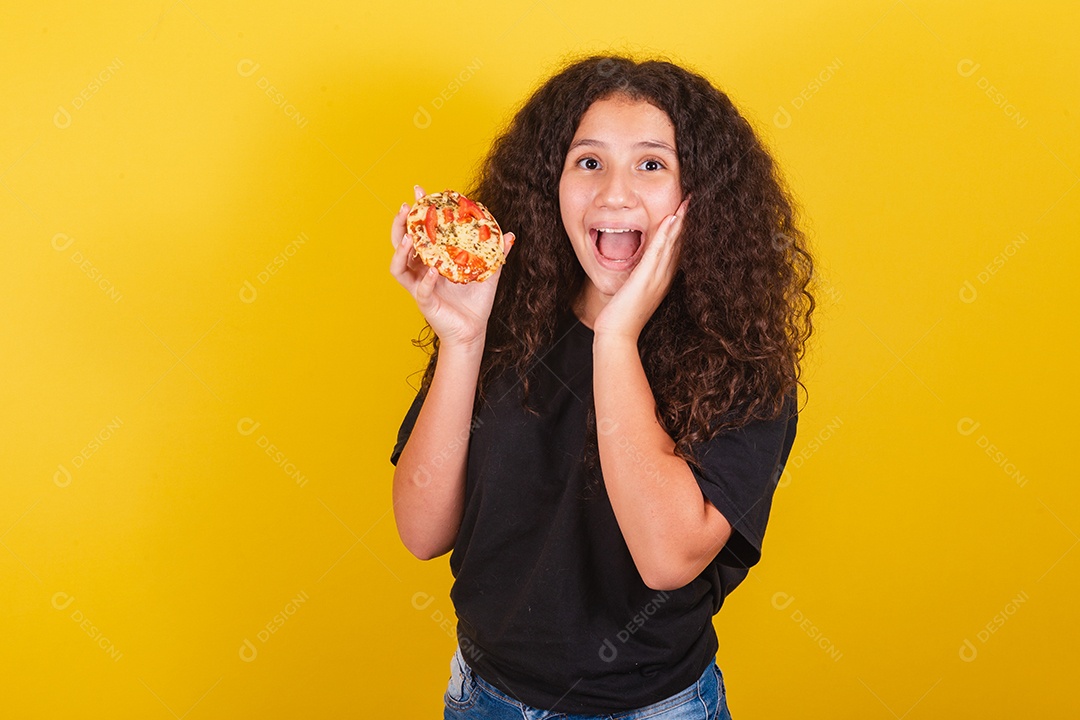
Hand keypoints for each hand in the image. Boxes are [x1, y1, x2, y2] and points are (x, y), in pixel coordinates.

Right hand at [389, 185, 514, 349]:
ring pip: (398, 267)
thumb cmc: (476, 302)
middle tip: (406, 207)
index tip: (420, 191)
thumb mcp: (488, 272)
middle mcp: (421, 270)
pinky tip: (433, 272)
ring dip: (401, 251)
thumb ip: (496, 253)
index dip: (417, 212)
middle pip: (400, 243)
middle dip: (400, 224)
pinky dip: (425, 280)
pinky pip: (420, 290)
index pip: (419, 231)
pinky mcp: (425, 303)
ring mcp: (419, 287)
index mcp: (432, 259)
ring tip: (409, 238)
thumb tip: (509, 233)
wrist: (473, 330)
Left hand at [592, 197, 688, 340]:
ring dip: (680, 222)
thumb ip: (639, 281)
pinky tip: (672, 219)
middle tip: (692, 200)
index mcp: (662, 281)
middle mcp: (664, 278)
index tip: (685, 213)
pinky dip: (666, 234)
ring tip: (687, 202)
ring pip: (672, 244)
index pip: (675, 251)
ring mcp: (657, 278)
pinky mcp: (646, 278)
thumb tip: (638, 273)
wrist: (617, 335)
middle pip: (678, 244)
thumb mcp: (635, 294)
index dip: (681, 231)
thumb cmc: (622, 318)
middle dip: (685, 222)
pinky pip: (658, 251)